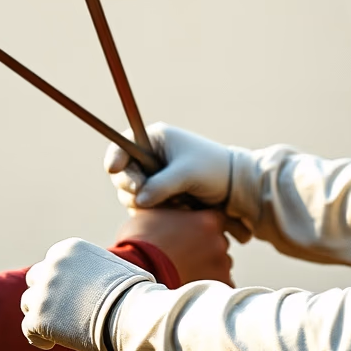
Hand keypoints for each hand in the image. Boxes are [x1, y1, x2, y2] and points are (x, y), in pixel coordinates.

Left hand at [21, 238, 154, 350]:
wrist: (131, 314)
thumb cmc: (135, 293)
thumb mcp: (117, 267)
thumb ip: (100, 270)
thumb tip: (113, 280)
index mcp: (68, 249)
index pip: (53, 262)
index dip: (58, 279)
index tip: (66, 294)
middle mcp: (51, 266)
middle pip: (35, 278)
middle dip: (43, 293)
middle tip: (54, 310)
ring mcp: (43, 292)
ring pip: (28, 303)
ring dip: (39, 313)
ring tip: (53, 328)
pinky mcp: (38, 318)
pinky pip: (28, 328)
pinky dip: (37, 336)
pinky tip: (49, 343)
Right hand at [105, 123, 232, 209]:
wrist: (235, 187)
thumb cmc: (213, 170)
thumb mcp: (187, 174)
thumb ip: (161, 185)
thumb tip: (138, 200)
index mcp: (155, 140)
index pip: (122, 147)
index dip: (115, 158)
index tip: (114, 169)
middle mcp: (151, 156)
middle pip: (123, 174)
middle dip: (131, 186)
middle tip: (142, 195)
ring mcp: (154, 176)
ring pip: (132, 194)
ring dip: (146, 202)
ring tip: (172, 202)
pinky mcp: (159, 194)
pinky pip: (145, 205)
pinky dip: (155, 210)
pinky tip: (174, 209)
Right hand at [116, 209, 233, 285]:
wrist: (136, 274)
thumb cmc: (139, 243)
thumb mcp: (154, 213)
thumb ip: (174, 209)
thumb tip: (177, 206)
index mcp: (208, 220)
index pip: (215, 219)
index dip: (201, 225)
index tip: (188, 233)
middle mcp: (219, 241)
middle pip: (217, 242)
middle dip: (204, 247)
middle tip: (182, 255)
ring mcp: (221, 265)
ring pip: (219, 264)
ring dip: (206, 267)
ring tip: (181, 272)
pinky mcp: (218, 285)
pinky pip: (219, 284)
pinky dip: (206, 284)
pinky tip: (188, 284)